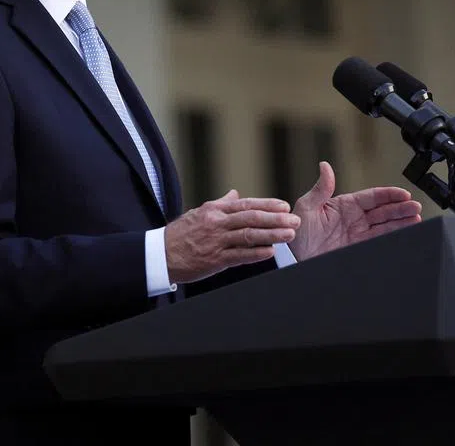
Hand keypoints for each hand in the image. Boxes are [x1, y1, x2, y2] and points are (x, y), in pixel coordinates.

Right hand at [165, 191, 300, 283]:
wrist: (160, 254)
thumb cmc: (181, 234)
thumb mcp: (199, 213)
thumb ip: (221, 204)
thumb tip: (236, 194)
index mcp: (214, 210)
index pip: (246, 205)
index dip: (267, 205)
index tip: (284, 206)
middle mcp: (217, 223)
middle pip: (251, 218)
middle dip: (275, 219)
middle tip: (294, 220)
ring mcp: (216, 242)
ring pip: (248, 236)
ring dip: (271, 235)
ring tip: (289, 234)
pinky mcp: (214, 260)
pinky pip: (239, 256)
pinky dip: (255, 253)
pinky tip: (270, 252)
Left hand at [289, 162, 421, 260]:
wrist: (293, 259)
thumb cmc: (297, 232)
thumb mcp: (307, 208)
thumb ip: (321, 189)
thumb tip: (325, 166)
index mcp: (344, 205)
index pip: (372, 197)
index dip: (389, 195)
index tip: (403, 194)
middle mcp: (354, 218)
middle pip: (383, 211)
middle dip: (401, 208)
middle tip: (416, 207)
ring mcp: (358, 234)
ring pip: (385, 225)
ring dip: (402, 221)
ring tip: (417, 218)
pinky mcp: (359, 248)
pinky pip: (380, 240)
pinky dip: (394, 236)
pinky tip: (406, 232)